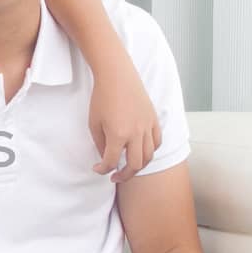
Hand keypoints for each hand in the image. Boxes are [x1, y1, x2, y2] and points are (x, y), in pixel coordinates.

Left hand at [89, 64, 160, 182]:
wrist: (116, 76)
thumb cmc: (102, 97)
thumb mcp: (93, 123)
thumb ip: (100, 143)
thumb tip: (106, 157)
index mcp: (117, 135)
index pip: (111, 162)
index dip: (103, 170)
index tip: (98, 169)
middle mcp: (136, 133)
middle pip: (135, 165)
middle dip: (125, 175)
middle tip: (115, 176)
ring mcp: (147, 126)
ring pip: (149, 156)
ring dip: (138, 165)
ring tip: (128, 167)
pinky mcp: (153, 119)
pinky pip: (157, 142)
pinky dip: (150, 151)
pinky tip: (140, 151)